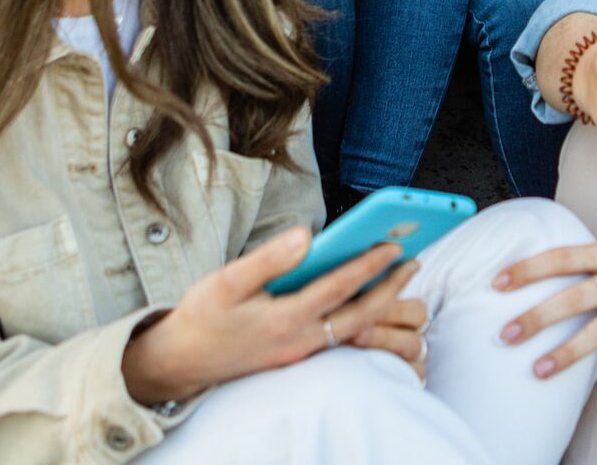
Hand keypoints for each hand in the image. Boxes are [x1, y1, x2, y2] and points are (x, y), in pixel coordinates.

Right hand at [121, 226, 416, 403]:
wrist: (181, 362)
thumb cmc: (203, 315)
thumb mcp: (227, 281)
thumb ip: (269, 258)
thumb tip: (307, 234)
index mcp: (283, 319)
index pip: (338, 289)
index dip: (368, 265)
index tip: (395, 245)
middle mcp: (299, 341)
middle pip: (359, 316)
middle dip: (391, 289)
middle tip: (415, 260)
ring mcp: (300, 352)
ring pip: (353, 330)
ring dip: (381, 304)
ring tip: (401, 277)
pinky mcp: (297, 356)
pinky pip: (340, 338)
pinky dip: (362, 317)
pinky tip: (369, 298)